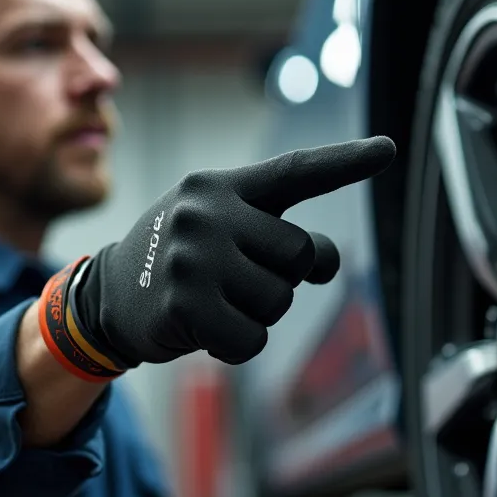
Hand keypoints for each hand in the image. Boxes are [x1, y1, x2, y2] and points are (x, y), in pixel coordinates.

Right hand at [37, 136, 396, 379]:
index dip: (344, 163)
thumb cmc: (182, 262)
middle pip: (301, 254)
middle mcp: (207, 212)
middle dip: (283, 278)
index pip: (294, 172)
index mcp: (221, 187)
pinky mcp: (186, 304)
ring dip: (257, 314)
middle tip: (236, 281)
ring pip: (279, 301)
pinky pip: (253, 339)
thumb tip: (327, 259)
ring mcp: (194, 257)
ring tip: (215, 302)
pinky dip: (238, 345)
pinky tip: (205, 329)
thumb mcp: (221, 230)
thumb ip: (276, 236)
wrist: (107, 297)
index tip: (389, 151)